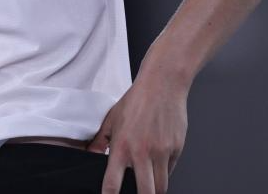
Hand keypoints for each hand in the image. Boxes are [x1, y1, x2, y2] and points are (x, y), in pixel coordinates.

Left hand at [86, 75, 187, 193]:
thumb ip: (100, 140)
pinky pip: (170, 171)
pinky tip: (158, 165)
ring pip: (161, 186)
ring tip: (148, 185)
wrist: (162, 85)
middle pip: (145, 192)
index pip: (113, 182)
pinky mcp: (176, 149)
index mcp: (122, 146)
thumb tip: (90, 154)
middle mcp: (142, 152)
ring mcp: (161, 152)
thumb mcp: (112, 118)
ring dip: (154, 189)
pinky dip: (164, 173)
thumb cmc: (136, 100)